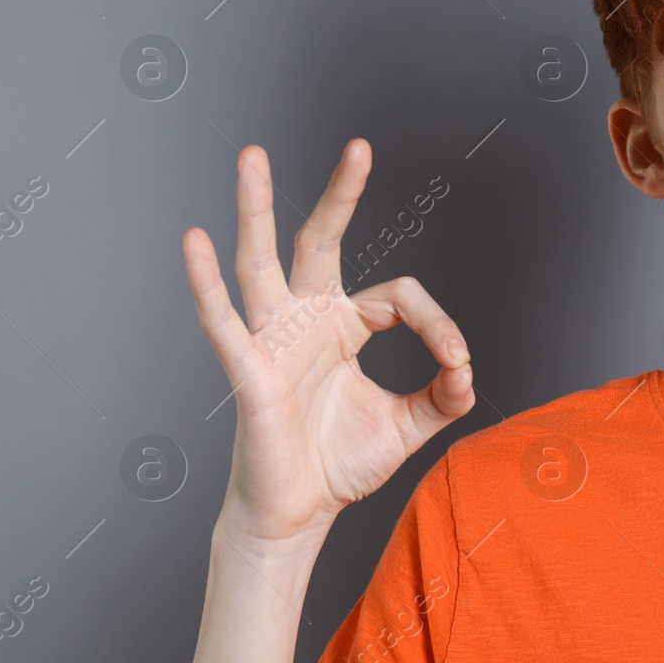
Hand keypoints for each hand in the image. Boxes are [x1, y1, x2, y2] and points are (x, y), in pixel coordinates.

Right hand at [182, 138, 473, 542]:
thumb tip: (468, 369)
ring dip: (255, 208)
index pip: (399, 297)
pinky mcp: (247, 370)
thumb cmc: (340, 465)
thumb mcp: (409, 425)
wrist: (299, 514)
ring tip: (252, 157)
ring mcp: (273, 340)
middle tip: (359, 147)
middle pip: (321, 241)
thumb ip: (443, 395)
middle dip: (340, 195)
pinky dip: (206, 283)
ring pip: (261, 261)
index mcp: (345, 326)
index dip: (436, 324)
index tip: (457, 361)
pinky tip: (195, 242)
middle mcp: (306, 320)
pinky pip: (223, 321)